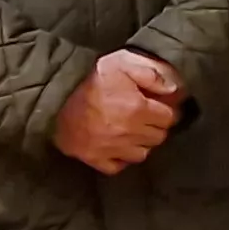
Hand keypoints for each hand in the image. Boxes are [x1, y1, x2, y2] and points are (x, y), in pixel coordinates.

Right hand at [53, 50, 183, 173]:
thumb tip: (174, 90)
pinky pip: (118, 166)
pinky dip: (121, 158)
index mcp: (137, 108)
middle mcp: (127, 132)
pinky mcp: (94, 158)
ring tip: (132, 130)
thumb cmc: (90, 77)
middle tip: (146, 116)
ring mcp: (111, 148)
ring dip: (141, 143)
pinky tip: (118, 145)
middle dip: (155, 126)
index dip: (166, 110)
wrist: (54, 94)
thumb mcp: (123, 63)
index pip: (169, 118)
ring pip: (142, 154)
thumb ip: (152, 73)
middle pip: (158, 137)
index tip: (160, 106)